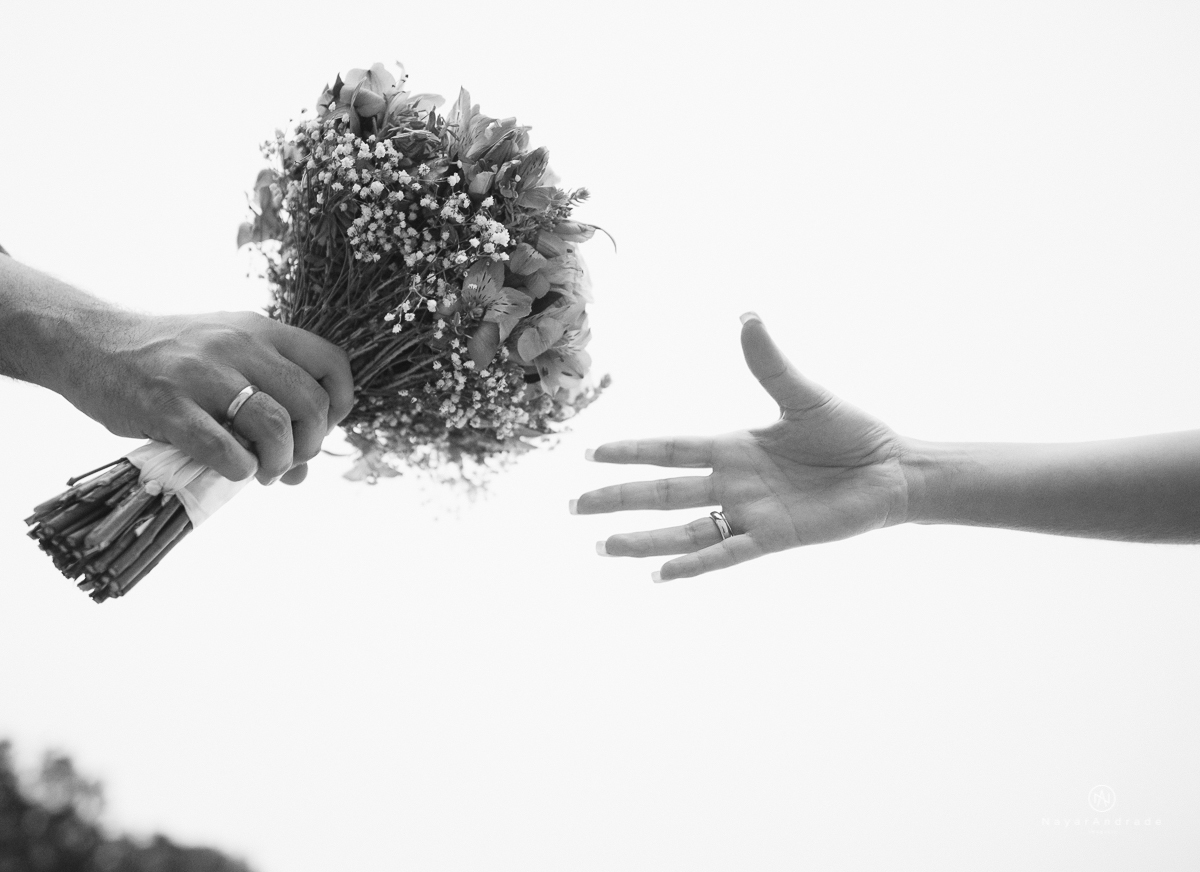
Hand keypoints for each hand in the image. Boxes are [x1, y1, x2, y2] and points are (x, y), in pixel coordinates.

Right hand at [57, 310, 353, 485]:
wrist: (89, 343)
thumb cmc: (168, 360)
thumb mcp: (225, 358)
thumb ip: (268, 401)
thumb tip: (302, 472)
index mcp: (259, 330)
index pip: (332, 363)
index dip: (339, 405)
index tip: (320, 429)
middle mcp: (237, 344)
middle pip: (310, 403)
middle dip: (310, 445)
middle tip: (287, 461)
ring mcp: (201, 373)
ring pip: (275, 426)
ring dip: (277, 462)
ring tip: (261, 472)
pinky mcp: (167, 405)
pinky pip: (224, 449)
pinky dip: (239, 470)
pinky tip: (231, 470)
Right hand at [574, 314, 911, 580]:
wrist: (891, 472)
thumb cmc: (850, 432)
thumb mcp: (803, 395)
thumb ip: (769, 363)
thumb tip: (746, 315)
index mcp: (734, 446)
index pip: (668, 450)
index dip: (630, 452)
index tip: (589, 453)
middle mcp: (733, 482)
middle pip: (661, 492)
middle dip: (616, 499)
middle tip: (572, 507)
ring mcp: (751, 513)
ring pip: (683, 529)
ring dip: (642, 540)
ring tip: (601, 547)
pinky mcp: (775, 538)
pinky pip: (726, 554)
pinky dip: (693, 566)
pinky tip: (659, 576)